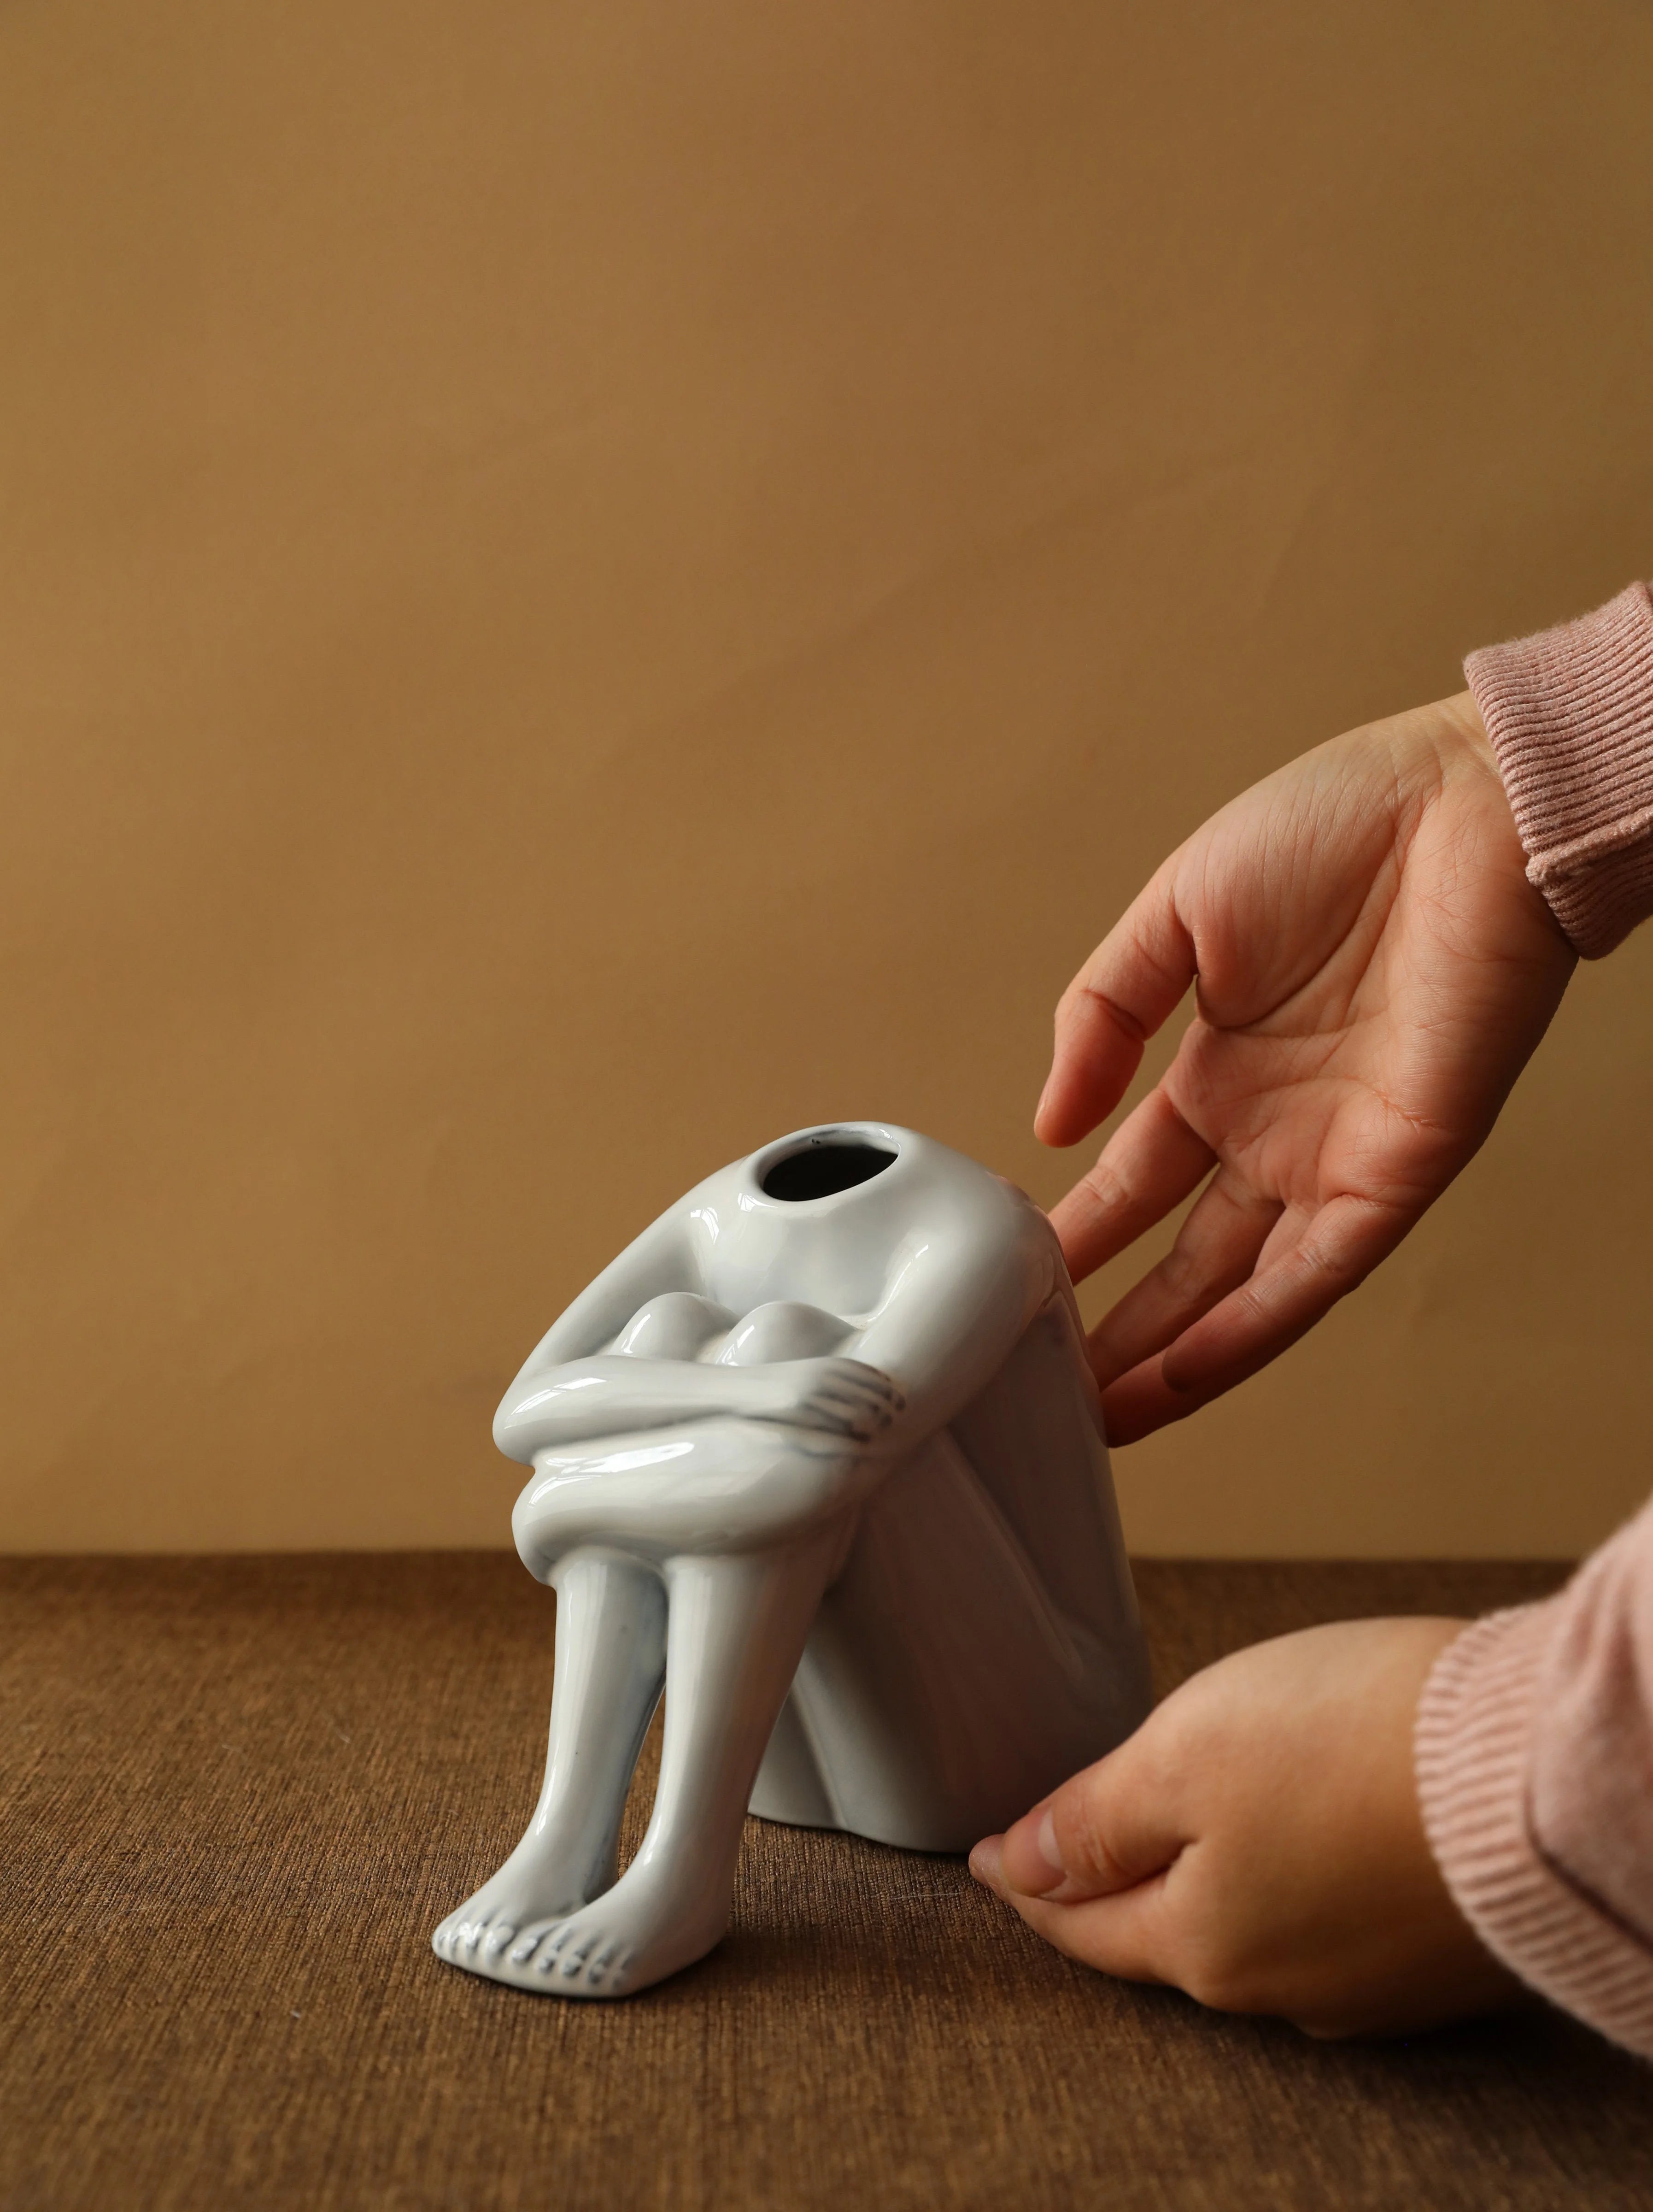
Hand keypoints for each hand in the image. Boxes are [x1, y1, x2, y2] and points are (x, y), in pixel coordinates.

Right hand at [750, 1357, 904, 1442]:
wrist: (737, 1390)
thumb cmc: (772, 1384)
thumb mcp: (803, 1373)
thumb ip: (828, 1377)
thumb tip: (853, 1389)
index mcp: (826, 1364)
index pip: (868, 1373)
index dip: (888, 1386)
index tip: (902, 1397)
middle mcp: (823, 1375)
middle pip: (868, 1390)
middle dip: (888, 1405)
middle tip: (902, 1418)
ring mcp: (812, 1392)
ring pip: (855, 1409)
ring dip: (875, 1423)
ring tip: (888, 1435)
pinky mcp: (800, 1409)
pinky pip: (832, 1425)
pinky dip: (851, 1436)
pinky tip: (862, 1446)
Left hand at [969, 1617, 1525, 2037]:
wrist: (1541, 1769)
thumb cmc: (1355, 1744)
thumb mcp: (1183, 1756)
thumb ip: (1094, 1821)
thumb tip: (1015, 1864)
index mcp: (1205, 1946)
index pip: (1085, 1925)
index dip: (1026, 1881)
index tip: (987, 1856)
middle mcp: (1286, 1987)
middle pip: (1169, 1931)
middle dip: (1119, 1883)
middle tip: (1073, 1840)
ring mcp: (1373, 1980)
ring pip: (1258, 1926)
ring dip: (1216, 1877)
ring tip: (1189, 1825)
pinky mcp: (1441, 1948)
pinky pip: (1336, 1918)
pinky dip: (1302, 1875)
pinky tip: (1307, 1832)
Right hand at [1038, 693, 1574, 1440]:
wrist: (1466, 800)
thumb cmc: (1339, 825)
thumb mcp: (1176, 911)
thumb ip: (1102, 1014)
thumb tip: (1053, 1125)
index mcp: (1218, 1070)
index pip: (1133, 1186)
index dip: (1076, 1244)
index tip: (1013, 1294)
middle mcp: (1273, 1129)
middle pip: (1182, 1258)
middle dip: (1115, 1329)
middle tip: (1045, 1392)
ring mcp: (1333, 1156)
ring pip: (1242, 1288)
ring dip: (1171, 1357)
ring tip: (1098, 1418)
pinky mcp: (1395, 1168)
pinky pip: (1316, 1274)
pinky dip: (1249, 1330)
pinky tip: (1182, 1376)